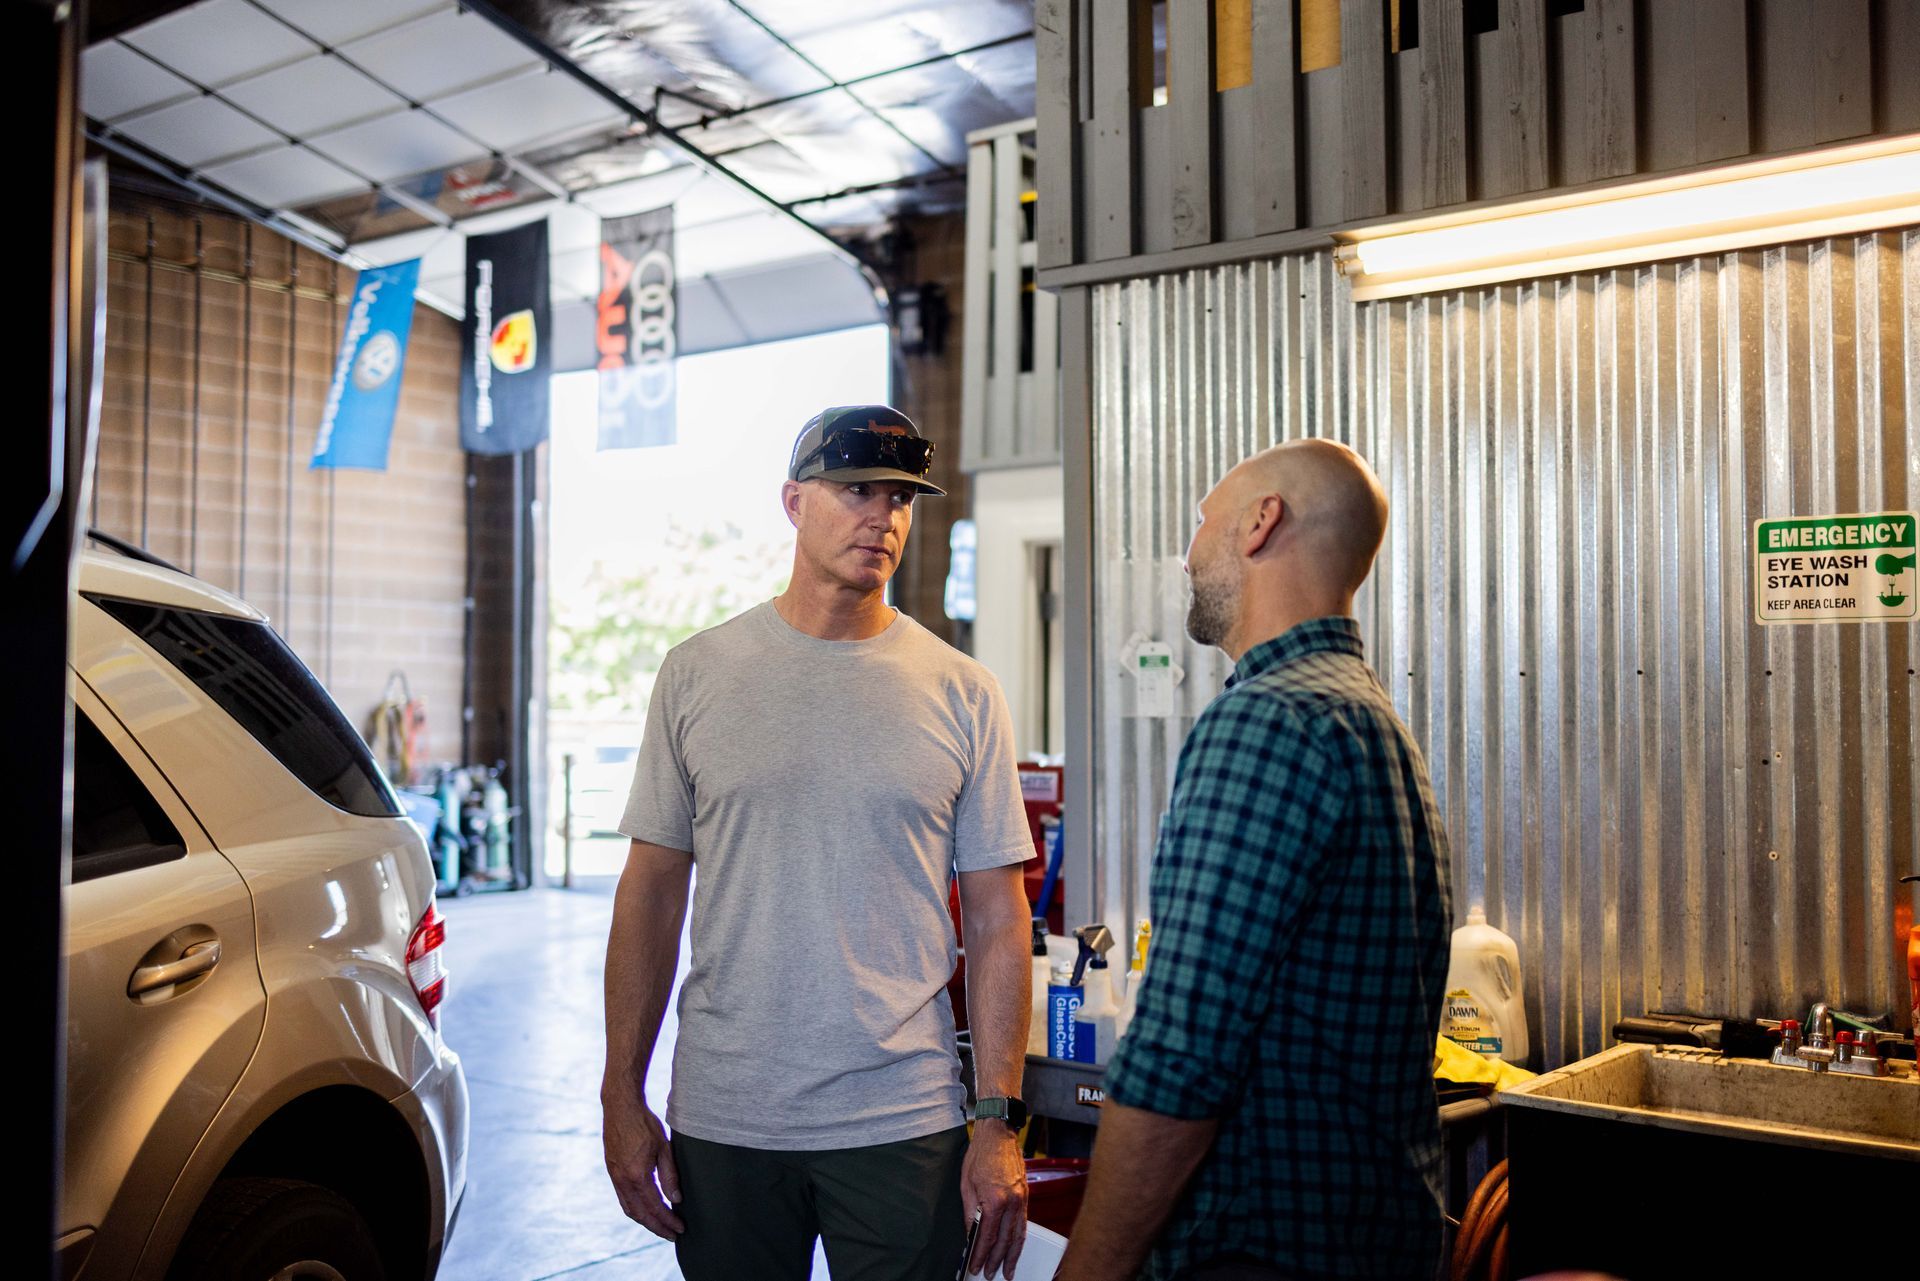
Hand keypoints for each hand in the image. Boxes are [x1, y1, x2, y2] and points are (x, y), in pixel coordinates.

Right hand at [602, 1097, 684, 1239]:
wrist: (620, 1106)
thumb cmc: (644, 1124)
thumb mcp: (663, 1147)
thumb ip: (669, 1175)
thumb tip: (676, 1199)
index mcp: (637, 1176)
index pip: (655, 1207)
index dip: (668, 1221)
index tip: (680, 1228)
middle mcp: (622, 1180)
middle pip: (640, 1214)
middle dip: (657, 1227)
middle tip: (673, 1234)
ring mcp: (614, 1177)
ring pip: (629, 1209)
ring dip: (645, 1221)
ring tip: (660, 1226)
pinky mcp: (612, 1171)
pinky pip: (623, 1198)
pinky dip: (635, 1209)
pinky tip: (646, 1209)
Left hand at [959, 1120, 1027, 1278]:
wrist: (999, 1134)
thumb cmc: (981, 1155)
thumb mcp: (966, 1185)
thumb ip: (970, 1213)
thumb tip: (970, 1234)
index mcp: (994, 1200)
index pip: (988, 1236)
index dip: (981, 1254)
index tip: (975, 1266)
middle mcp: (1012, 1202)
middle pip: (1005, 1240)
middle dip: (997, 1260)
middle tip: (990, 1274)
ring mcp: (1021, 1199)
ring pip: (1019, 1235)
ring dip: (1013, 1256)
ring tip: (1008, 1271)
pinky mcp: (1026, 1196)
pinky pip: (1024, 1224)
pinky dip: (1020, 1240)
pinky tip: (1016, 1248)